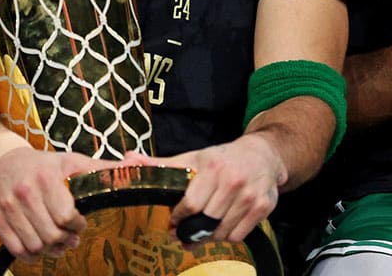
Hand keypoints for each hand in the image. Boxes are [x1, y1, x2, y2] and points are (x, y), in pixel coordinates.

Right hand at [0, 147, 109, 260]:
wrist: (2, 161)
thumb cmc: (44, 164)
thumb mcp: (72, 161)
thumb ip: (103, 168)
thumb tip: (137, 165)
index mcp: (47, 176)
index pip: (66, 215)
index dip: (77, 224)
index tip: (81, 222)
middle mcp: (25, 191)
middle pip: (50, 234)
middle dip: (65, 240)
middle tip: (72, 238)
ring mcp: (7, 205)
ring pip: (33, 245)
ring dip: (49, 250)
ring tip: (58, 243)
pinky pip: (15, 249)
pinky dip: (30, 255)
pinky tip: (39, 247)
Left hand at [122, 134, 285, 242]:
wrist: (263, 155)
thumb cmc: (222, 159)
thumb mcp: (193, 157)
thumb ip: (162, 164)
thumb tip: (128, 160)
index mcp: (213, 168)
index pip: (191, 205)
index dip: (179, 217)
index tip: (174, 220)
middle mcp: (233, 181)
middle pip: (205, 221)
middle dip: (191, 231)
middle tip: (183, 232)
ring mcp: (250, 195)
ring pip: (221, 232)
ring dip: (208, 235)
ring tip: (203, 228)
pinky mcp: (263, 207)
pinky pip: (237, 236)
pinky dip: (227, 236)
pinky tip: (223, 225)